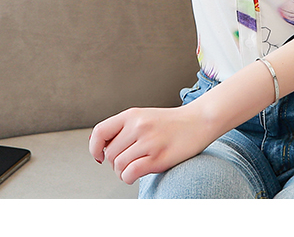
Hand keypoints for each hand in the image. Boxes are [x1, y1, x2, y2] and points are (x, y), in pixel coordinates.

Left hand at [89, 104, 211, 184]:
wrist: (199, 121)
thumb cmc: (171, 123)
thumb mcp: (145, 117)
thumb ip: (125, 129)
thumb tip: (102, 149)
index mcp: (132, 114)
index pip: (100, 132)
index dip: (94, 147)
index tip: (100, 156)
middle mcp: (138, 126)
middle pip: (110, 154)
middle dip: (114, 163)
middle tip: (127, 162)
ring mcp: (149, 141)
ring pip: (119, 166)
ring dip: (122, 172)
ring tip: (134, 168)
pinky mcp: (158, 157)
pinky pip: (130, 173)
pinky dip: (128, 178)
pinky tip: (136, 175)